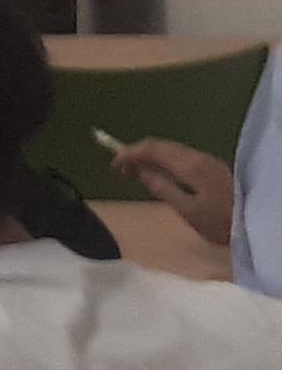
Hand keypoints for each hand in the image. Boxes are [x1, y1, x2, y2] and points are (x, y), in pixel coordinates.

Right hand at [110, 136, 235, 240]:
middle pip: (162, 145)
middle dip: (138, 152)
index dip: (129, 153)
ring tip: (136, 172)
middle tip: (121, 169)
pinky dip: (164, 160)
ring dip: (151, 156)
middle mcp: (198, 157)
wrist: (256, 224)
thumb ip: (162, 188)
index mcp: (190, 166)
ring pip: (172, 149)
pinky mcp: (212, 167)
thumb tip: (141, 172)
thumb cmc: (220, 223)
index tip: (113, 165)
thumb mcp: (186, 211)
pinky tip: (160, 173)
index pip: (153, 149)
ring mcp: (207, 161)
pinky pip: (181, 156)